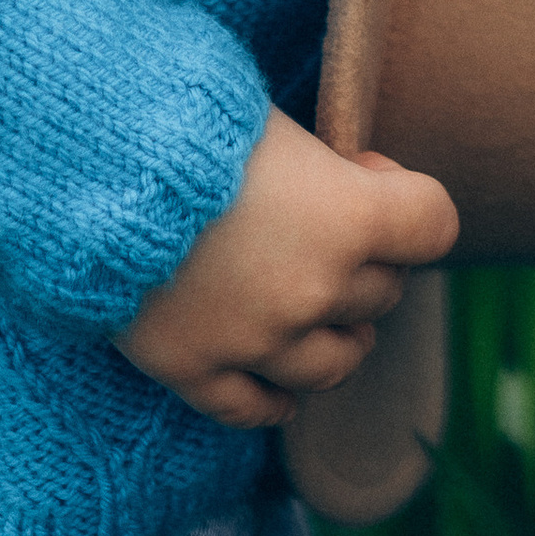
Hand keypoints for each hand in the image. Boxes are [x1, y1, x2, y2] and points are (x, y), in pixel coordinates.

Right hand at [116, 109, 458, 430]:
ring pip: (335, 365)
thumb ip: (329, 169)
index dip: (411, 199)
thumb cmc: (197, 125)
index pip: (437, 226)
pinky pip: (256, 410)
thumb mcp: (284, 127)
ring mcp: (256, 341)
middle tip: (327, 230)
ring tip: (316, 308)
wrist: (97, 168)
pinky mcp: (196, 371)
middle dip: (368, 262)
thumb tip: (357, 185)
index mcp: (351, 217)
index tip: (368, 176)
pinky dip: (275, 399)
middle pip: (384, 293)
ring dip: (338, 337)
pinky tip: (277, 382)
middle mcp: (315, 289)